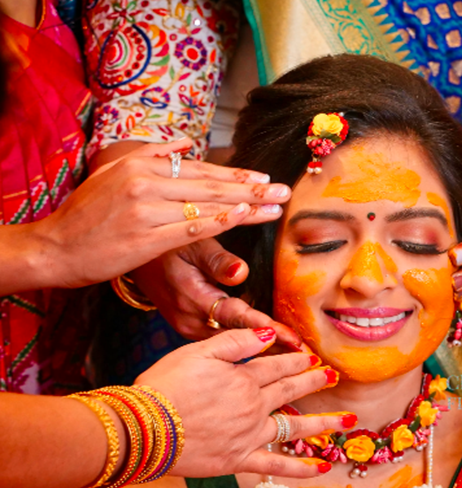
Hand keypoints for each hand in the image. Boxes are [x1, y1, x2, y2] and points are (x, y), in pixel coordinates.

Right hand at [34, 139, 290, 288]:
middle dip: (252, 187)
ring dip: (246, 205)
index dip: (235, 173)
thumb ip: (152, 155)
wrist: (54, 246)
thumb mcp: (113, 173)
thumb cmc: (87, 214)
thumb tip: (186, 144)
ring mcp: (146, 208)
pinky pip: (191, 227)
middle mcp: (145, 180)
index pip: (200, 168)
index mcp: (140, 163)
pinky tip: (243, 217)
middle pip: (211, 184)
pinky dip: (220, 221)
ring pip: (207, 204)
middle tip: (283, 190)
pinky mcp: (146, 237)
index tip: (263, 177)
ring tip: (274, 206)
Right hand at [131, 238, 301, 347]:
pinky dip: (248, 350)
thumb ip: (218, 259)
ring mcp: (189, 331)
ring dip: (264, 353)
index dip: (268, 329)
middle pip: (239, 340)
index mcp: (192, 298)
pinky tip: (272, 357)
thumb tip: (242, 272)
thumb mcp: (193, 243)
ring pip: (232, 347)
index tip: (294, 340)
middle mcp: (190, 321)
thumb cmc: (169, 246)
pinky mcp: (190, 333)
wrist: (138, 261)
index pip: (237, 317)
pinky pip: (223, 346)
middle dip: (275, 350)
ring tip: (298, 364)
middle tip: (308, 361)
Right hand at [136, 327, 351, 477]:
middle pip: (291, 391)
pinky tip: (322, 468)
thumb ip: (236, 341)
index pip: (278, 365)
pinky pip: (277, 465)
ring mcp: (249, 434)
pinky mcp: (239, 459)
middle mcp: (254, 406)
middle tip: (333, 376)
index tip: (311, 356)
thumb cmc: (165, 387)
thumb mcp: (199, 351)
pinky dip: (300, 468)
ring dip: (323, 424)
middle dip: (315, 382)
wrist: (145, 428)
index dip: (296, 359)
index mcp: (244, 377)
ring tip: (348, 421)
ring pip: (294, 427)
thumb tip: (269, 334)